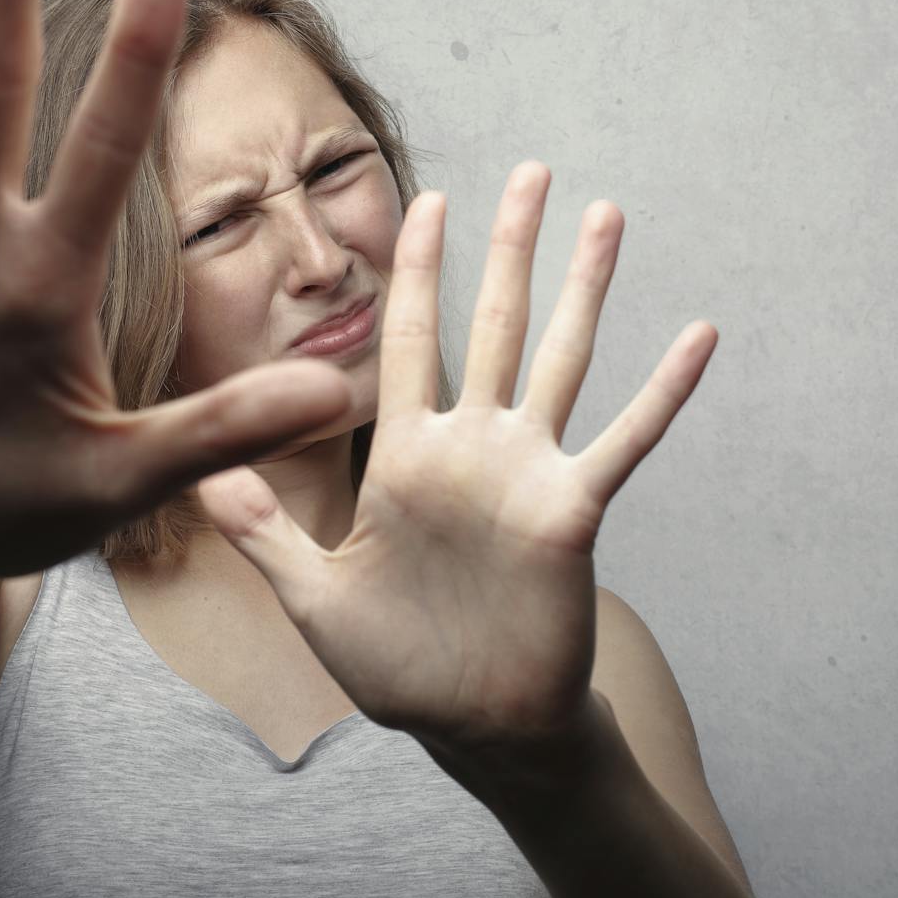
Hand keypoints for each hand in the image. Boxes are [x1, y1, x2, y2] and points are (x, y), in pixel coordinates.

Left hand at [195, 162, 716, 763]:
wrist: (473, 727)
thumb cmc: (398, 667)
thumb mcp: (314, 599)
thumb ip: (265, 534)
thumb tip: (199, 480)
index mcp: (408, 455)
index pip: (411, 340)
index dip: (420, 271)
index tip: (428, 199)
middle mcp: (471, 447)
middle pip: (493, 323)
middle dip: (510, 247)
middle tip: (532, 171)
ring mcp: (527, 472)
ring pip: (560, 358)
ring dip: (586, 287)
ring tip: (608, 214)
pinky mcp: (572, 511)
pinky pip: (625, 440)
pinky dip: (663, 391)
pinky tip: (698, 335)